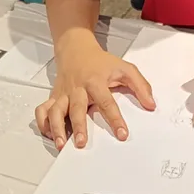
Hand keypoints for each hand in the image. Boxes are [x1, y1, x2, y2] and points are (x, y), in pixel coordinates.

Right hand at [35, 39, 155, 149]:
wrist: (75, 49)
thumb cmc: (100, 62)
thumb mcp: (124, 68)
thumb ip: (140, 86)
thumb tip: (151, 105)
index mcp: (95, 81)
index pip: (106, 102)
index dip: (114, 119)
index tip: (122, 134)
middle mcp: (77, 89)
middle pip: (76, 108)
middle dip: (78, 126)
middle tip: (81, 143)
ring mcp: (63, 93)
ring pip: (55, 111)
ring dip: (56, 127)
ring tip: (61, 144)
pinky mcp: (53, 97)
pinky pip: (42, 110)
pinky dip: (43, 123)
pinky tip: (50, 134)